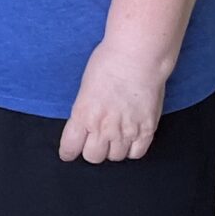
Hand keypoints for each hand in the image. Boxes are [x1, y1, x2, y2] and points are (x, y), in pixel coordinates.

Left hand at [61, 39, 168, 162]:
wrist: (136, 59)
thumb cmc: (106, 64)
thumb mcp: (85, 88)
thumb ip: (84, 110)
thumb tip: (84, 124)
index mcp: (83, 115)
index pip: (71, 146)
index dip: (68, 152)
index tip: (68, 154)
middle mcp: (103, 127)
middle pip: (94, 156)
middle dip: (92, 150)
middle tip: (94, 142)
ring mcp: (126, 131)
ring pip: (115, 157)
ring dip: (112, 150)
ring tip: (114, 138)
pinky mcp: (146, 130)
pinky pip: (136, 154)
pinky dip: (131, 150)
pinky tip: (129, 140)